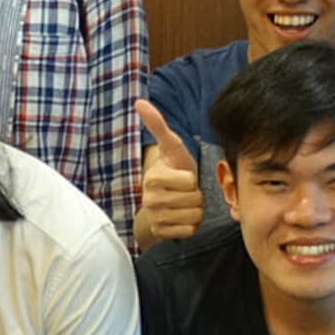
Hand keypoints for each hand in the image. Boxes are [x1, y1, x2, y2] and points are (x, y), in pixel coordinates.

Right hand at [136, 99, 202, 241]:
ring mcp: (155, 218)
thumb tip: (139, 102)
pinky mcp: (161, 233)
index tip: (183, 176)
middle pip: (194, 200)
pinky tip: (182, 217)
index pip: (189, 181)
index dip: (192, 179)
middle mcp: (150, 199)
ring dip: (194, 210)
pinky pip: (189, 231)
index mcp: (152, 178)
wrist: (164, 196)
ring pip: (193, 217)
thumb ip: (157, 124)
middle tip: (185, 191)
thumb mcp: (171, 146)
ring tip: (184, 202)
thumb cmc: (173, 169)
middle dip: (195, 195)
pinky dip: (190, 225)